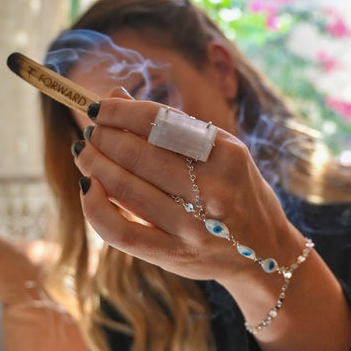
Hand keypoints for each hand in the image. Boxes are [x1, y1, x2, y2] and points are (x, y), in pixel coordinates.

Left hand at [74, 94, 303, 285]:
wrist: (266, 253)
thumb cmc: (238, 192)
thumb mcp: (220, 152)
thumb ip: (171, 126)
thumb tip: (115, 96)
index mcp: (225, 155)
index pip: (159, 122)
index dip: (120, 112)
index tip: (100, 107)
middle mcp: (212, 189)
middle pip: (137, 154)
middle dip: (103, 137)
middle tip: (91, 132)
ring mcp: (193, 225)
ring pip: (124, 188)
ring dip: (94, 164)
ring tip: (84, 153)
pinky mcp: (174, 254)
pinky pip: (120, 231)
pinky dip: (95, 207)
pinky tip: (88, 188)